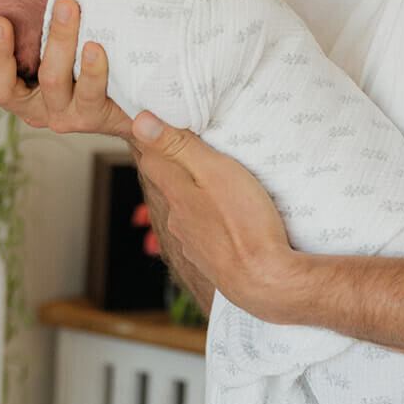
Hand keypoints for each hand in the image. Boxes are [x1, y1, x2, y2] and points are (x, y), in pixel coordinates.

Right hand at [0, 0, 132, 139]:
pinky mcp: (90, 116)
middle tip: (0, 20)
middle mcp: (29, 103)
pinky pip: (88, 93)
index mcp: (13, 83)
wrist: (129, 95)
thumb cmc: (87, 51)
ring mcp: (59, 112)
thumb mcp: (57, 30)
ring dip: (58, 40)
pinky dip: (92, 69)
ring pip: (51, 80)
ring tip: (68, 5)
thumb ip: (37, 4)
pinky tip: (96, 45)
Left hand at [131, 112, 302, 317]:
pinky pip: (206, 232)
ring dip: (198, 195)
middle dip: (179, 165)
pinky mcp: (210, 260)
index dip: (156, 137)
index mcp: (175, 193)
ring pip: (188, 210)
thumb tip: (140, 121)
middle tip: (200, 146)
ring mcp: (192, 243)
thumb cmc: (245, 224)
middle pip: (170, 183)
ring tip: (221, 183)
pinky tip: (231, 219)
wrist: (264, 283)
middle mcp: (176, 219)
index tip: (165, 121)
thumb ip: (180, 147)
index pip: (151, 157)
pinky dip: (213, 221)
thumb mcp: (215, 172)